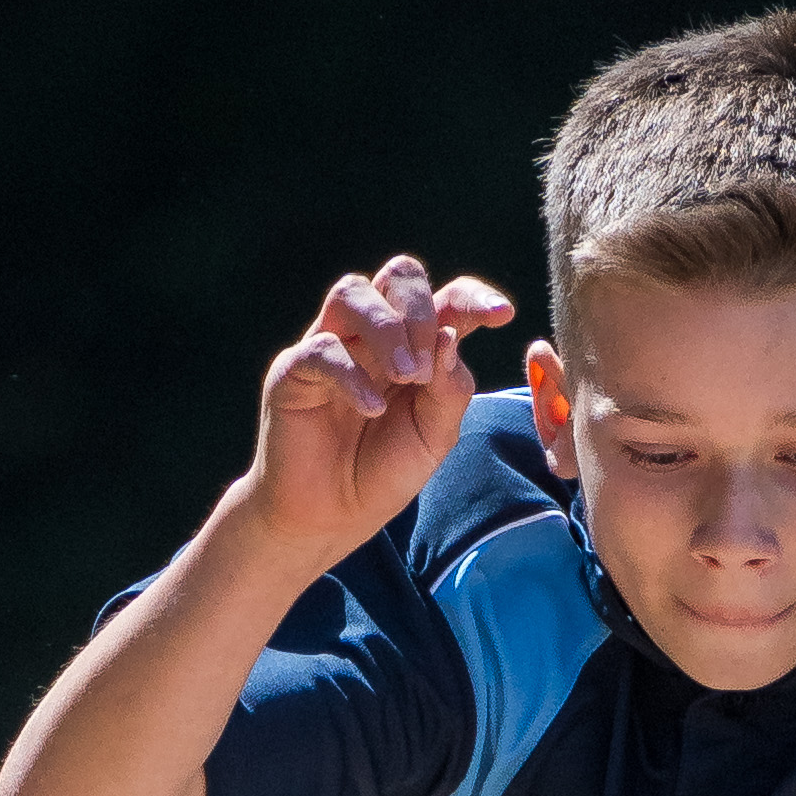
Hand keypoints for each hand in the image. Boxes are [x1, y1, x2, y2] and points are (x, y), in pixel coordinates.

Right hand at [245, 254, 510, 570]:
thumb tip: (450, 337)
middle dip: (421, 313)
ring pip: (353, 293)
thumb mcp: (434, 436)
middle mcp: (372, 334)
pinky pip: (322, 350)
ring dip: (387, 329)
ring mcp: (331, 345)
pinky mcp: (293, 370)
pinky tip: (372, 408)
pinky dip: (352, 375)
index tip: (502, 314)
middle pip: (399, 277)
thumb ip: (450, 389)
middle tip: (426, 372)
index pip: (446, 299)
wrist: (331, 517)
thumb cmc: (383, 472)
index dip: (474, 298)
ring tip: (406, 378)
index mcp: (414, 344)